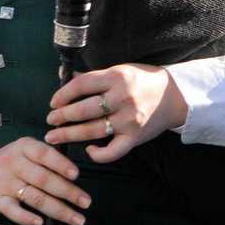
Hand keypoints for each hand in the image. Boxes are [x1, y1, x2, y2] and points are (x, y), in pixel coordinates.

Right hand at [0, 138, 89, 224]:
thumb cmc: (13, 161)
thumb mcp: (27, 149)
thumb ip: (48, 157)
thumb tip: (75, 173)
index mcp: (25, 148)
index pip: (45, 155)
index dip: (61, 165)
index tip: (76, 175)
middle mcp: (14, 164)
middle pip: (43, 179)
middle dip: (68, 192)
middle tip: (85, 202)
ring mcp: (6, 183)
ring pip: (34, 197)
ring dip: (58, 210)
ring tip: (76, 218)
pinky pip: (12, 210)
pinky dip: (25, 218)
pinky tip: (40, 223)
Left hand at [43, 63, 187, 162]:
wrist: (175, 96)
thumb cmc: (144, 81)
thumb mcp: (121, 71)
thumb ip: (94, 77)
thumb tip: (65, 76)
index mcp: (117, 77)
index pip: (82, 85)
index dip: (63, 95)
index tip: (53, 103)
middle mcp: (123, 98)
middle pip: (83, 110)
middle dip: (61, 117)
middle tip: (50, 120)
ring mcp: (129, 120)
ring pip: (92, 130)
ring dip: (69, 135)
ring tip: (54, 136)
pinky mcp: (135, 137)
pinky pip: (112, 152)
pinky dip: (98, 154)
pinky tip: (89, 150)